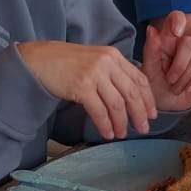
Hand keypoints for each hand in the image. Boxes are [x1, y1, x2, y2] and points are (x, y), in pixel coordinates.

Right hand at [17, 40, 157, 141]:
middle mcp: (107, 63)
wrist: (38, 59)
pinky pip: (99, 110)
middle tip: (143, 128)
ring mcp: (94, 74)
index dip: (148, 99)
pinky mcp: (81, 86)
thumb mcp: (95, 60)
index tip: (152, 114)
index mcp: (114, 56)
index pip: (140, 79)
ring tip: (123, 134)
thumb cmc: (66, 62)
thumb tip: (130, 94)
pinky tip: (108, 133)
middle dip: (140, 113)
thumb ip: (113, 72)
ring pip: (117, 103)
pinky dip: (105, 124)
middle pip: (132, 92)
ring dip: (122, 122)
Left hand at [142, 11, 190, 110]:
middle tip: (169, 79)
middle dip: (179, 66)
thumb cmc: (155, 85)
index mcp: (166, 40)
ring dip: (184, 78)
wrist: (167, 102)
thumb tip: (151, 30)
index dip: (179, 21)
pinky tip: (186, 87)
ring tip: (175, 86)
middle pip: (189, 42)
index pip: (176, 18)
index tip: (176, 32)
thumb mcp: (148, 71)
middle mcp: (182, 43)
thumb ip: (150, 51)